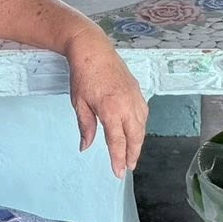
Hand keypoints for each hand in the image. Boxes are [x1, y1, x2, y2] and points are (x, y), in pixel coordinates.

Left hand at [65, 26, 148, 177]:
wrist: (92, 49)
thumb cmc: (83, 75)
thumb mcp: (79, 103)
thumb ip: (86, 127)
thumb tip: (86, 146)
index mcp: (111, 110)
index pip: (117, 142)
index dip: (118, 159)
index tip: (118, 172)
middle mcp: (127, 105)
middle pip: (135, 136)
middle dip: (133, 153)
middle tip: (128, 166)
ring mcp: (134, 96)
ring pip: (142, 125)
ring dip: (138, 141)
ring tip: (133, 152)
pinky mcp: (137, 90)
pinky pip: (143, 112)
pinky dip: (141, 125)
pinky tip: (136, 130)